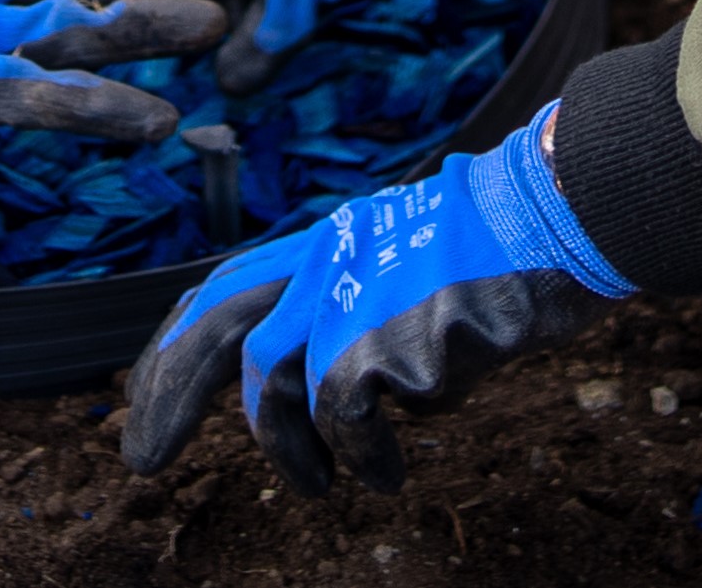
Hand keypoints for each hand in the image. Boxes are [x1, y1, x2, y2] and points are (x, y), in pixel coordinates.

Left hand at [120, 113, 627, 490]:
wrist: (561, 215)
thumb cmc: (509, 246)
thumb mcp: (416, 259)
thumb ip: (367, 301)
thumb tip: (344, 386)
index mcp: (329, 238)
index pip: (225, 286)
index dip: (176, 342)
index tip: (146, 391)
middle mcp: (327, 259)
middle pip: (219, 328)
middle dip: (168, 395)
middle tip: (140, 458)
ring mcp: (354, 293)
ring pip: (279, 385)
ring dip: (289, 451)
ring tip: (318, 486)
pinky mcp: (390, 336)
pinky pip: (353, 417)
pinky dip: (364, 456)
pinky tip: (383, 477)